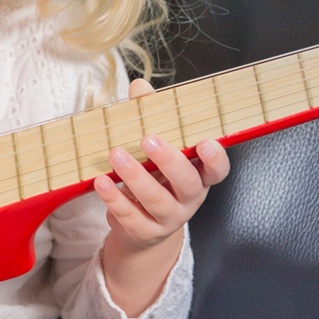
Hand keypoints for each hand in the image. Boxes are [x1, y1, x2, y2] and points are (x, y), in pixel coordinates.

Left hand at [93, 78, 229, 315]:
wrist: (140, 224)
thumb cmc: (153, 176)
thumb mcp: (154, 147)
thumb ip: (149, 116)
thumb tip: (139, 87)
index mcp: (198, 175)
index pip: (217, 170)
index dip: (216, 159)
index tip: (206, 143)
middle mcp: (189, 199)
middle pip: (187, 183)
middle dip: (169, 161)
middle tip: (148, 139)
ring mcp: (168, 218)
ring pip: (157, 201)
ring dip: (136, 177)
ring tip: (116, 155)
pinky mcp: (145, 232)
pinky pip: (130, 217)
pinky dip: (115, 199)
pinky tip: (101, 182)